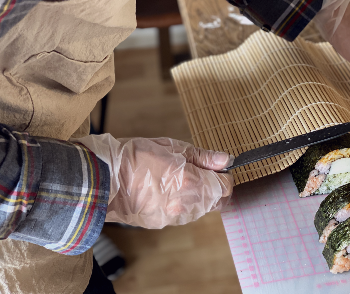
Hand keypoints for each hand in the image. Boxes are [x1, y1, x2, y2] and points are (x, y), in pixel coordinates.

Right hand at [76, 134, 233, 227]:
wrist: (102, 178)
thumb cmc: (135, 157)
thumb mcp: (173, 148)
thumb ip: (203, 157)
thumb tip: (225, 160)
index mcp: (192, 183)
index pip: (226, 187)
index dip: (225, 176)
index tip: (217, 168)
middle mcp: (186, 205)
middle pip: (216, 201)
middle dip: (213, 187)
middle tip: (199, 171)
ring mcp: (174, 216)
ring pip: (199, 209)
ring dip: (197, 196)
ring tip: (177, 178)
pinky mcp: (161, 223)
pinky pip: (181, 214)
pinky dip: (180, 203)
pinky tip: (165, 189)